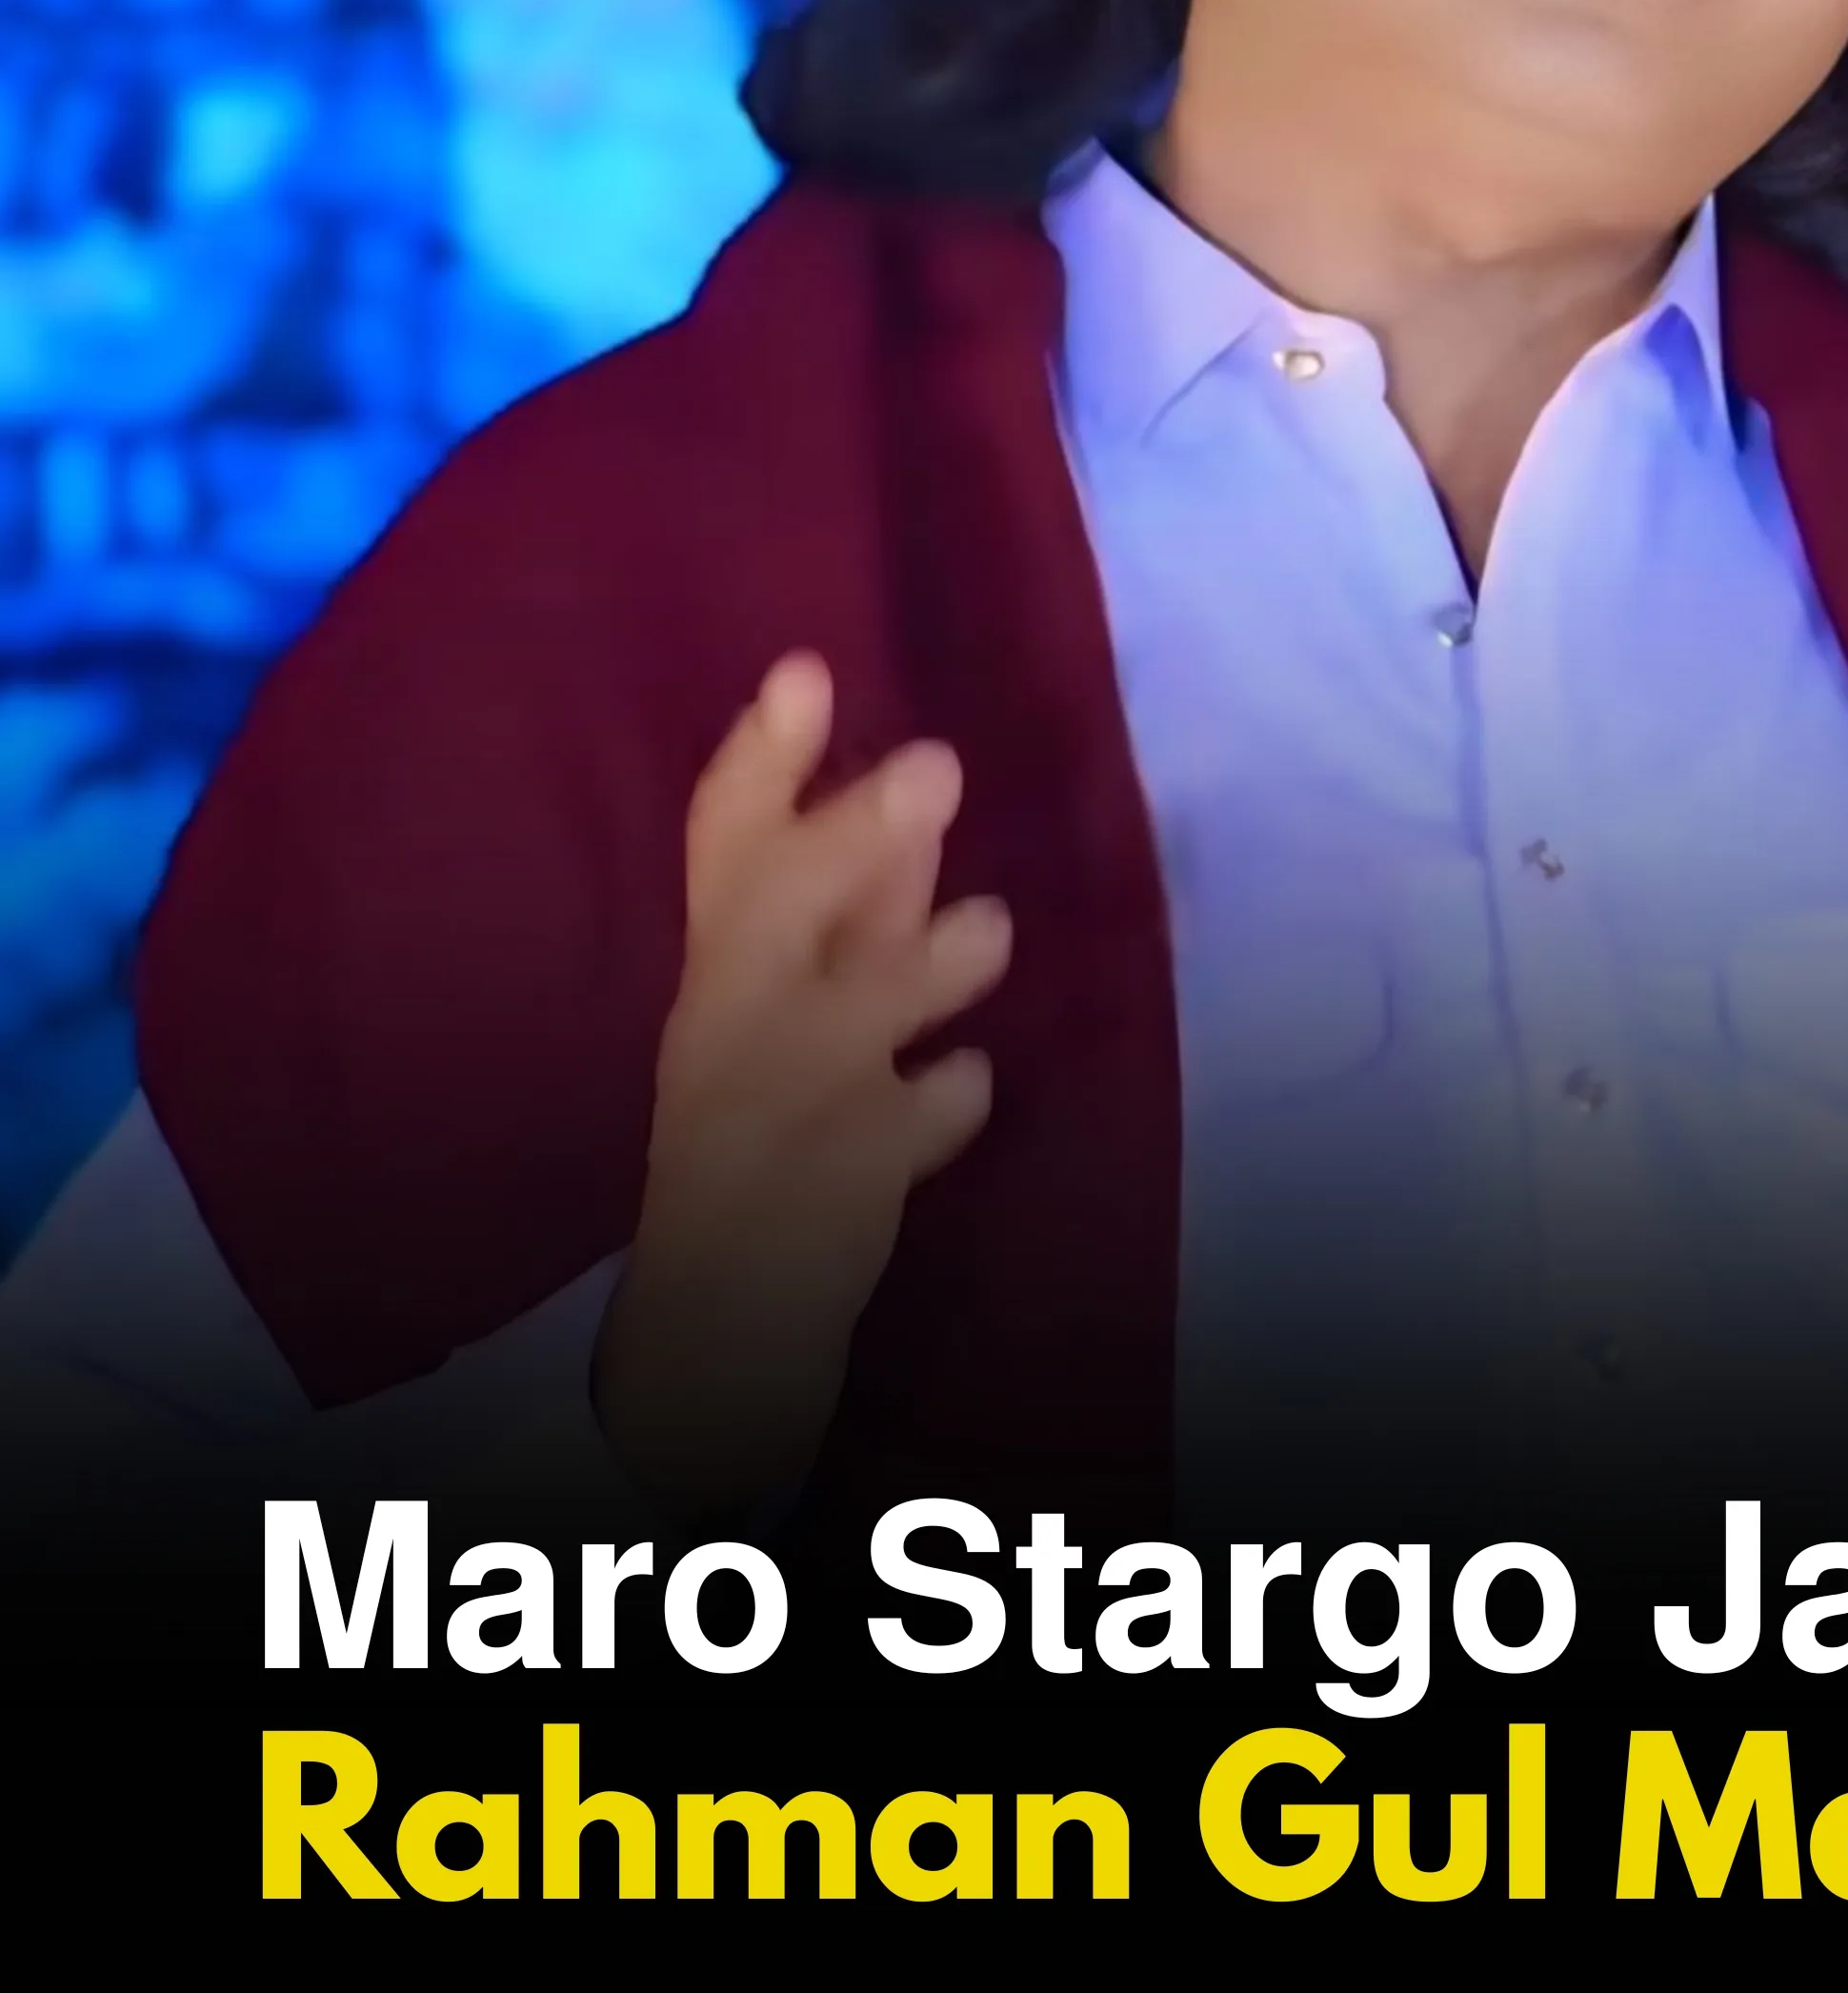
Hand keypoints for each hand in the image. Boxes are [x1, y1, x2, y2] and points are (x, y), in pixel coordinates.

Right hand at [593, 651, 1010, 1523]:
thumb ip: (856, 909)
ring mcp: (767, 1115)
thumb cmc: (776, 1121)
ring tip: (986, 931)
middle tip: (938, 766)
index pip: (720, 847)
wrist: (716, 1322)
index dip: (760, 760)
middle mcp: (728, 1029)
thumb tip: (917, 800)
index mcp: (719, 970)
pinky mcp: (818, 1198)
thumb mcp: (801, 1002)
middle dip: (847, 841)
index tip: (805, 670)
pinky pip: (885, 1142)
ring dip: (909, 975)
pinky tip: (966, 1086)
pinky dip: (935, 1109)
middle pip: (767, 918)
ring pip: (831, 1030)